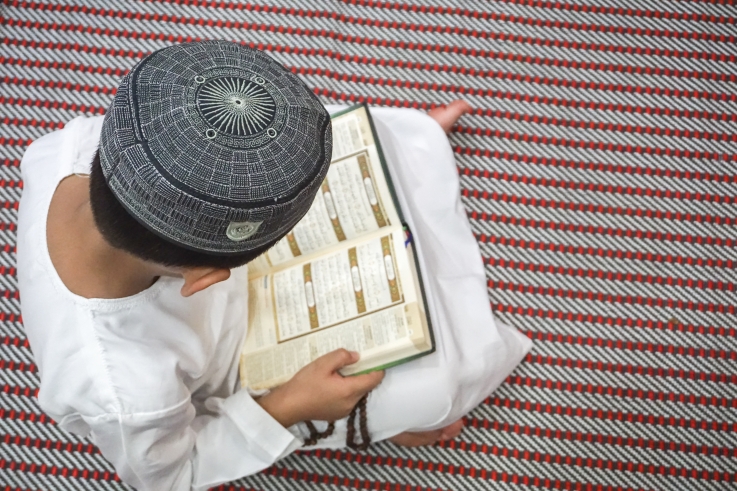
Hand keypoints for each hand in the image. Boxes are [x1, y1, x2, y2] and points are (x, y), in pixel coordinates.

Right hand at [256, 349, 383, 426]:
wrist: (288, 406)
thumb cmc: (304, 384)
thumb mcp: (322, 364)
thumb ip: (342, 357)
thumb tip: (356, 357)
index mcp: (349, 390)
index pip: (374, 379)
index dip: (377, 367)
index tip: (374, 357)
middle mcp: (350, 403)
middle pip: (366, 386)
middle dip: (362, 373)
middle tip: (351, 361)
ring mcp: (344, 411)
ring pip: (357, 393)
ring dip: (352, 382)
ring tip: (338, 372)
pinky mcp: (337, 414)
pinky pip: (348, 400)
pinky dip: (345, 391)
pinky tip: (331, 384)